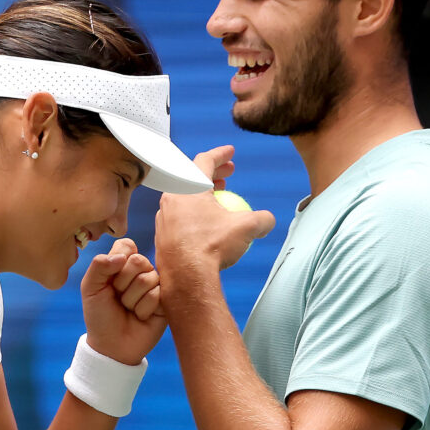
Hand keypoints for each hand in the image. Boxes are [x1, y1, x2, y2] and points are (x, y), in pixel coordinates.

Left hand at [80, 238, 166, 364]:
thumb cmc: (99, 316)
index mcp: (122, 264)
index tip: (109, 280)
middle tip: (118, 298)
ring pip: (148, 278)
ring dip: (132, 299)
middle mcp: (141, 272)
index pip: (127, 245)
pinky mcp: (166, 301)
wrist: (111, 346)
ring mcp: (155, 286)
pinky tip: (140, 317)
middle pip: (139, 260)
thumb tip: (122, 256)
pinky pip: (158, 294)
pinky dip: (143, 309)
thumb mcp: (90, 289)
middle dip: (123, 283)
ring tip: (129, 309)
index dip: (117, 261)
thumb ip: (99, 265)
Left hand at [155, 145, 275, 276]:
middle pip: (192, 177)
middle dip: (212, 173)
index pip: (205, 160)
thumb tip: (267, 220)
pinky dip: (193, 215)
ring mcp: (164, 216)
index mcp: (190, 186)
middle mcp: (172, 197)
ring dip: (201, 194)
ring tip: (216, 199)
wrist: (185, 276)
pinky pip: (179, 217)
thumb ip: (261, 219)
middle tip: (227, 175)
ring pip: (183, 197)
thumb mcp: (245, 228)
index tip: (231, 153)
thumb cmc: (212, 246)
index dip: (221, 154)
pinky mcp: (162, 234)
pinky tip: (205, 226)